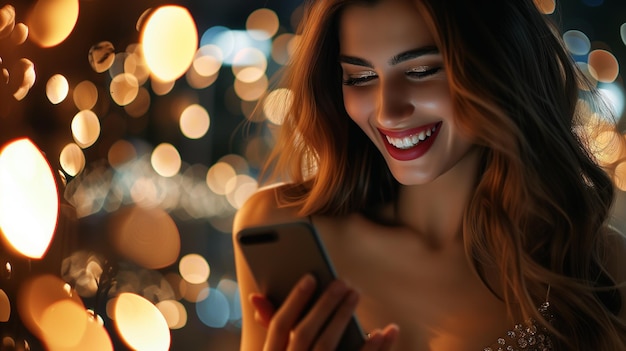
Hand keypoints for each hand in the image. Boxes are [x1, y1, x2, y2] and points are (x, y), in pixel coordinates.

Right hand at [249, 274, 398, 350]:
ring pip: (327, 346)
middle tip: (343, 282)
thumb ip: (272, 329)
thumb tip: (256, 295)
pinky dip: (372, 349)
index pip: (279, 326)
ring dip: (343, 318)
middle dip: (324, 305)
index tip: (311, 277)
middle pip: (305, 334)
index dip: (294, 300)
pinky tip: (384, 331)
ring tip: (355, 295)